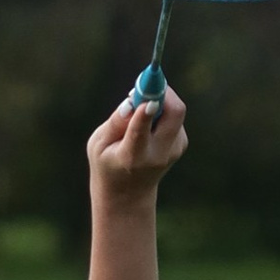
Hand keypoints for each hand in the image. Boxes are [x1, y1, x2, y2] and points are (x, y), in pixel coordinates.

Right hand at [87, 85, 187, 201]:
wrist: (128, 194)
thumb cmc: (107, 163)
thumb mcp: (98, 144)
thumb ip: (115, 122)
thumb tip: (132, 102)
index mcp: (132, 156)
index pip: (141, 132)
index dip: (145, 114)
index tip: (147, 100)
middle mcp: (158, 154)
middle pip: (174, 113)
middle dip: (163, 92)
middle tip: (146, 85)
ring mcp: (173, 149)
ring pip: (174, 111)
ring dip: (158, 103)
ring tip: (139, 115)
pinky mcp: (181, 143)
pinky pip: (174, 116)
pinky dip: (161, 112)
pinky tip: (148, 126)